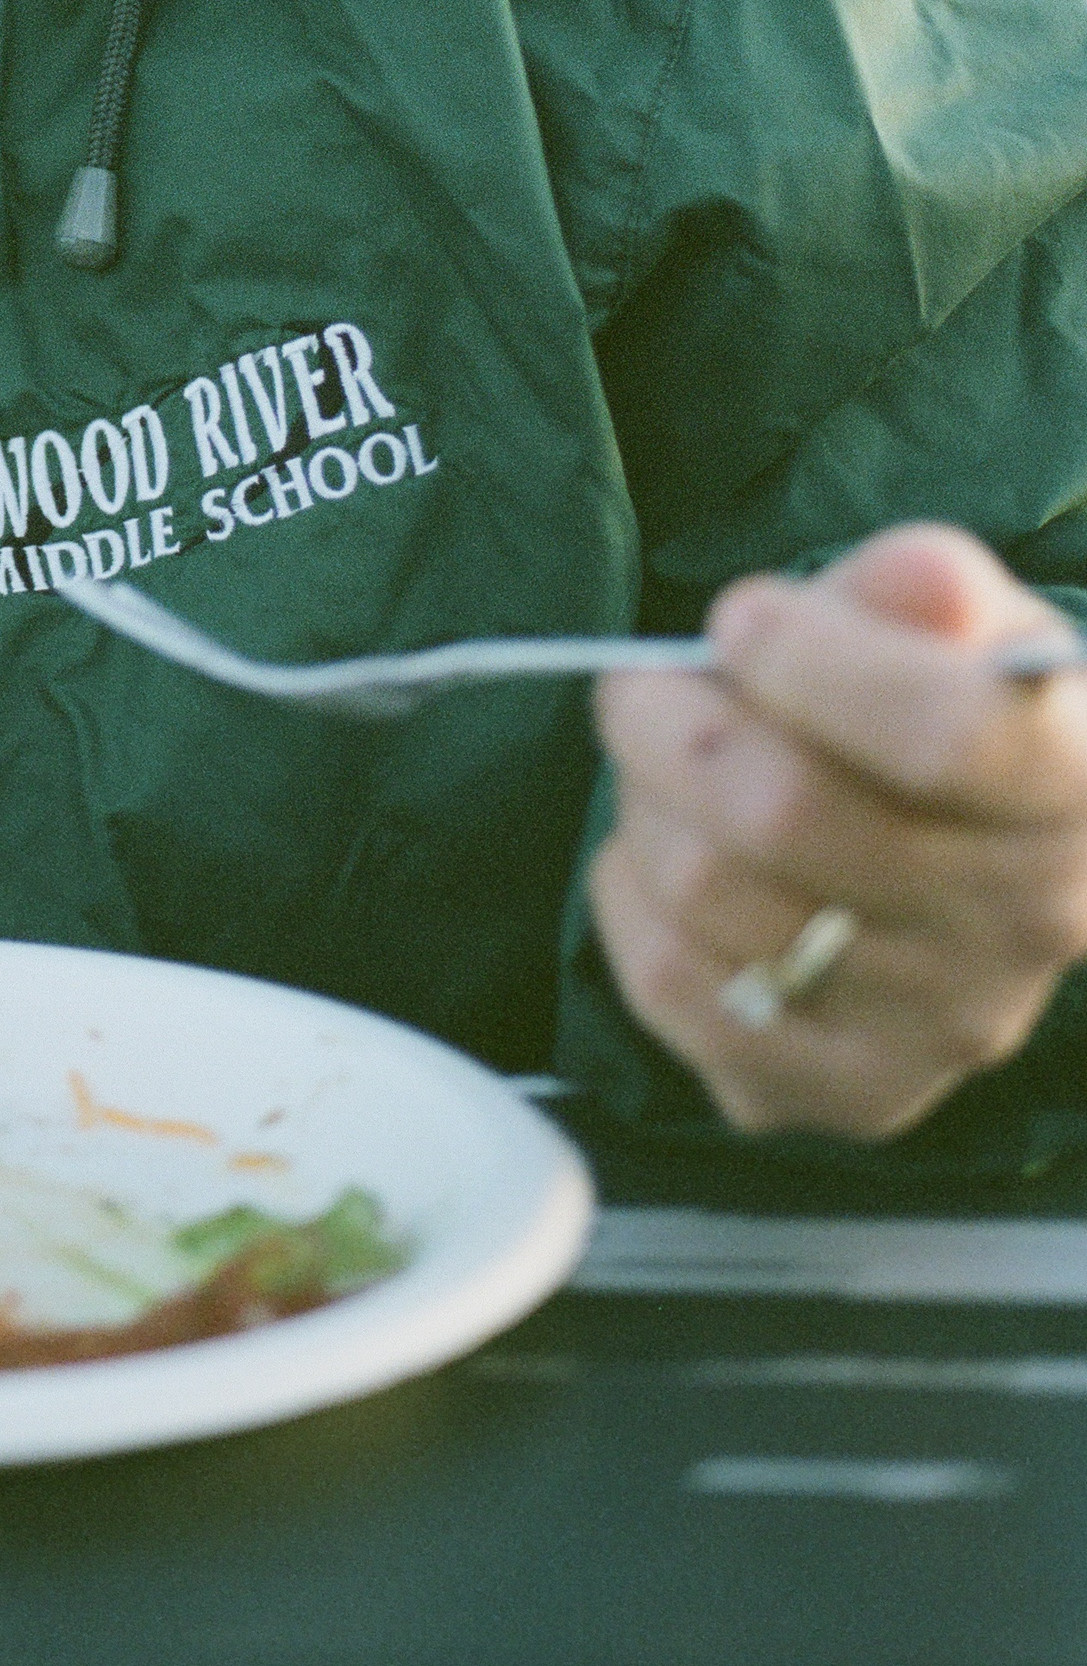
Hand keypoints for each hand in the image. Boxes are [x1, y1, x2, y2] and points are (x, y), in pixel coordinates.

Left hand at [589, 524, 1086, 1139]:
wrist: (971, 841)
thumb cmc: (942, 698)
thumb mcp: (954, 615)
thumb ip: (926, 585)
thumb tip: (920, 582)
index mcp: (1074, 785)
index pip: (940, 737)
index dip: (809, 664)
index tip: (742, 620)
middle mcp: (1031, 922)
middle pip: (780, 813)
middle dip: (669, 717)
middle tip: (650, 685)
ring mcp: (946, 1025)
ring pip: (706, 893)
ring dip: (645, 805)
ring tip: (667, 772)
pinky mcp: (854, 1091)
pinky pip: (670, 986)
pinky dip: (631, 899)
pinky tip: (671, 858)